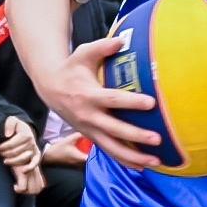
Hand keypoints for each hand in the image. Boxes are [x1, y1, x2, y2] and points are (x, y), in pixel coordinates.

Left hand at [0, 115, 40, 171]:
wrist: (26, 130)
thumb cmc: (17, 127)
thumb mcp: (12, 120)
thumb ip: (9, 124)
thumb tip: (8, 135)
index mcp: (26, 134)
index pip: (10, 145)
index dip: (1, 147)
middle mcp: (31, 142)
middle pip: (14, 153)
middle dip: (4, 154)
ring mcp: (34, 149)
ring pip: (21, 159)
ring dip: (11, 161)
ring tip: (4, 160)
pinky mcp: (37, 155)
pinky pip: (35, 163)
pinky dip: (30, 167)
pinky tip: (23, 170)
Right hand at [34, 31, 165, 168]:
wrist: (49, 87)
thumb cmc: (72, 68)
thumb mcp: (82, 53)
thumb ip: (102, 47)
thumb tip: (121, 40)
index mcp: (88, 95)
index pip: (112, 100)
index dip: (131, 102)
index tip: (151, 103)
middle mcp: (88, 116)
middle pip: (114, 129)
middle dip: (135, 136)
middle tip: (157, 139)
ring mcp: (89, 129)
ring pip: (111, 147)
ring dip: (132, 156)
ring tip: (154, 161)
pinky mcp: (90, 136)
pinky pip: (108, 151)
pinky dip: (124, 160)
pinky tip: (142, 166)